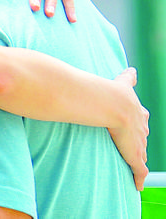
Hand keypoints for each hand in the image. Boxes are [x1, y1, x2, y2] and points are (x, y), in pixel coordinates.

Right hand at [107, 68, 148, 189]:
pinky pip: (139, 171)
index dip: (138, 122)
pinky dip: (139, 178)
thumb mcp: (123, 83)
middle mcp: (141, 128)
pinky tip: (138, 185)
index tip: (137, 123)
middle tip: (134, 145)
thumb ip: (128, 77)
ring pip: (141, 154)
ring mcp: (139, 143)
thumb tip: (133, 69)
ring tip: (136, 165)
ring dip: (138, 159)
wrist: (114, 105)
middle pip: (142, 137)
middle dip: (139, 141)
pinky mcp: (135, 156)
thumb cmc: (113, 92)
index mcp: (137, 112)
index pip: (140, 119)